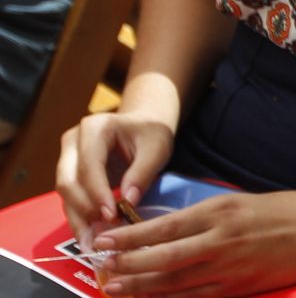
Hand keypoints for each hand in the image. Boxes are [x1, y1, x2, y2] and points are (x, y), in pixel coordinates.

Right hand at [57, 113, 175, 250]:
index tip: (111, 216)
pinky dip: (80, 218)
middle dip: (84, 209)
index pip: (89, 165)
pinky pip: (70, 199)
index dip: (97, 193)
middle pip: (68, 181)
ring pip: (65, 194)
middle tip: (103, 233)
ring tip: (93, 243)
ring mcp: (67, 158)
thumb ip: (142, 172)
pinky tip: (91, 237)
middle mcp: (73, 142)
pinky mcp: (69, 174)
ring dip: (78, 219)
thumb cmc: (151, 133)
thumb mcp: (157, 147)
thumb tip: (128, 201)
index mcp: (95, 128)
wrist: (142, 125)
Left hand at [92, 189, 295, 295]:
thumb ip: (203, 217)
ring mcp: (228, 268)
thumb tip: (164, 230)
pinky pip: (194, 297)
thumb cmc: (280, 211)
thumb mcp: (238, 202)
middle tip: (100, 267)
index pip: (165, 226)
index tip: (105, 239)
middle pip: (163, 258)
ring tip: (113, 288)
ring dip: (140, 286)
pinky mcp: (236, 288)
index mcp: (220, 212)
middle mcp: (220, 240)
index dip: (131, 237)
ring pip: (173, 282)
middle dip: (127, 265)